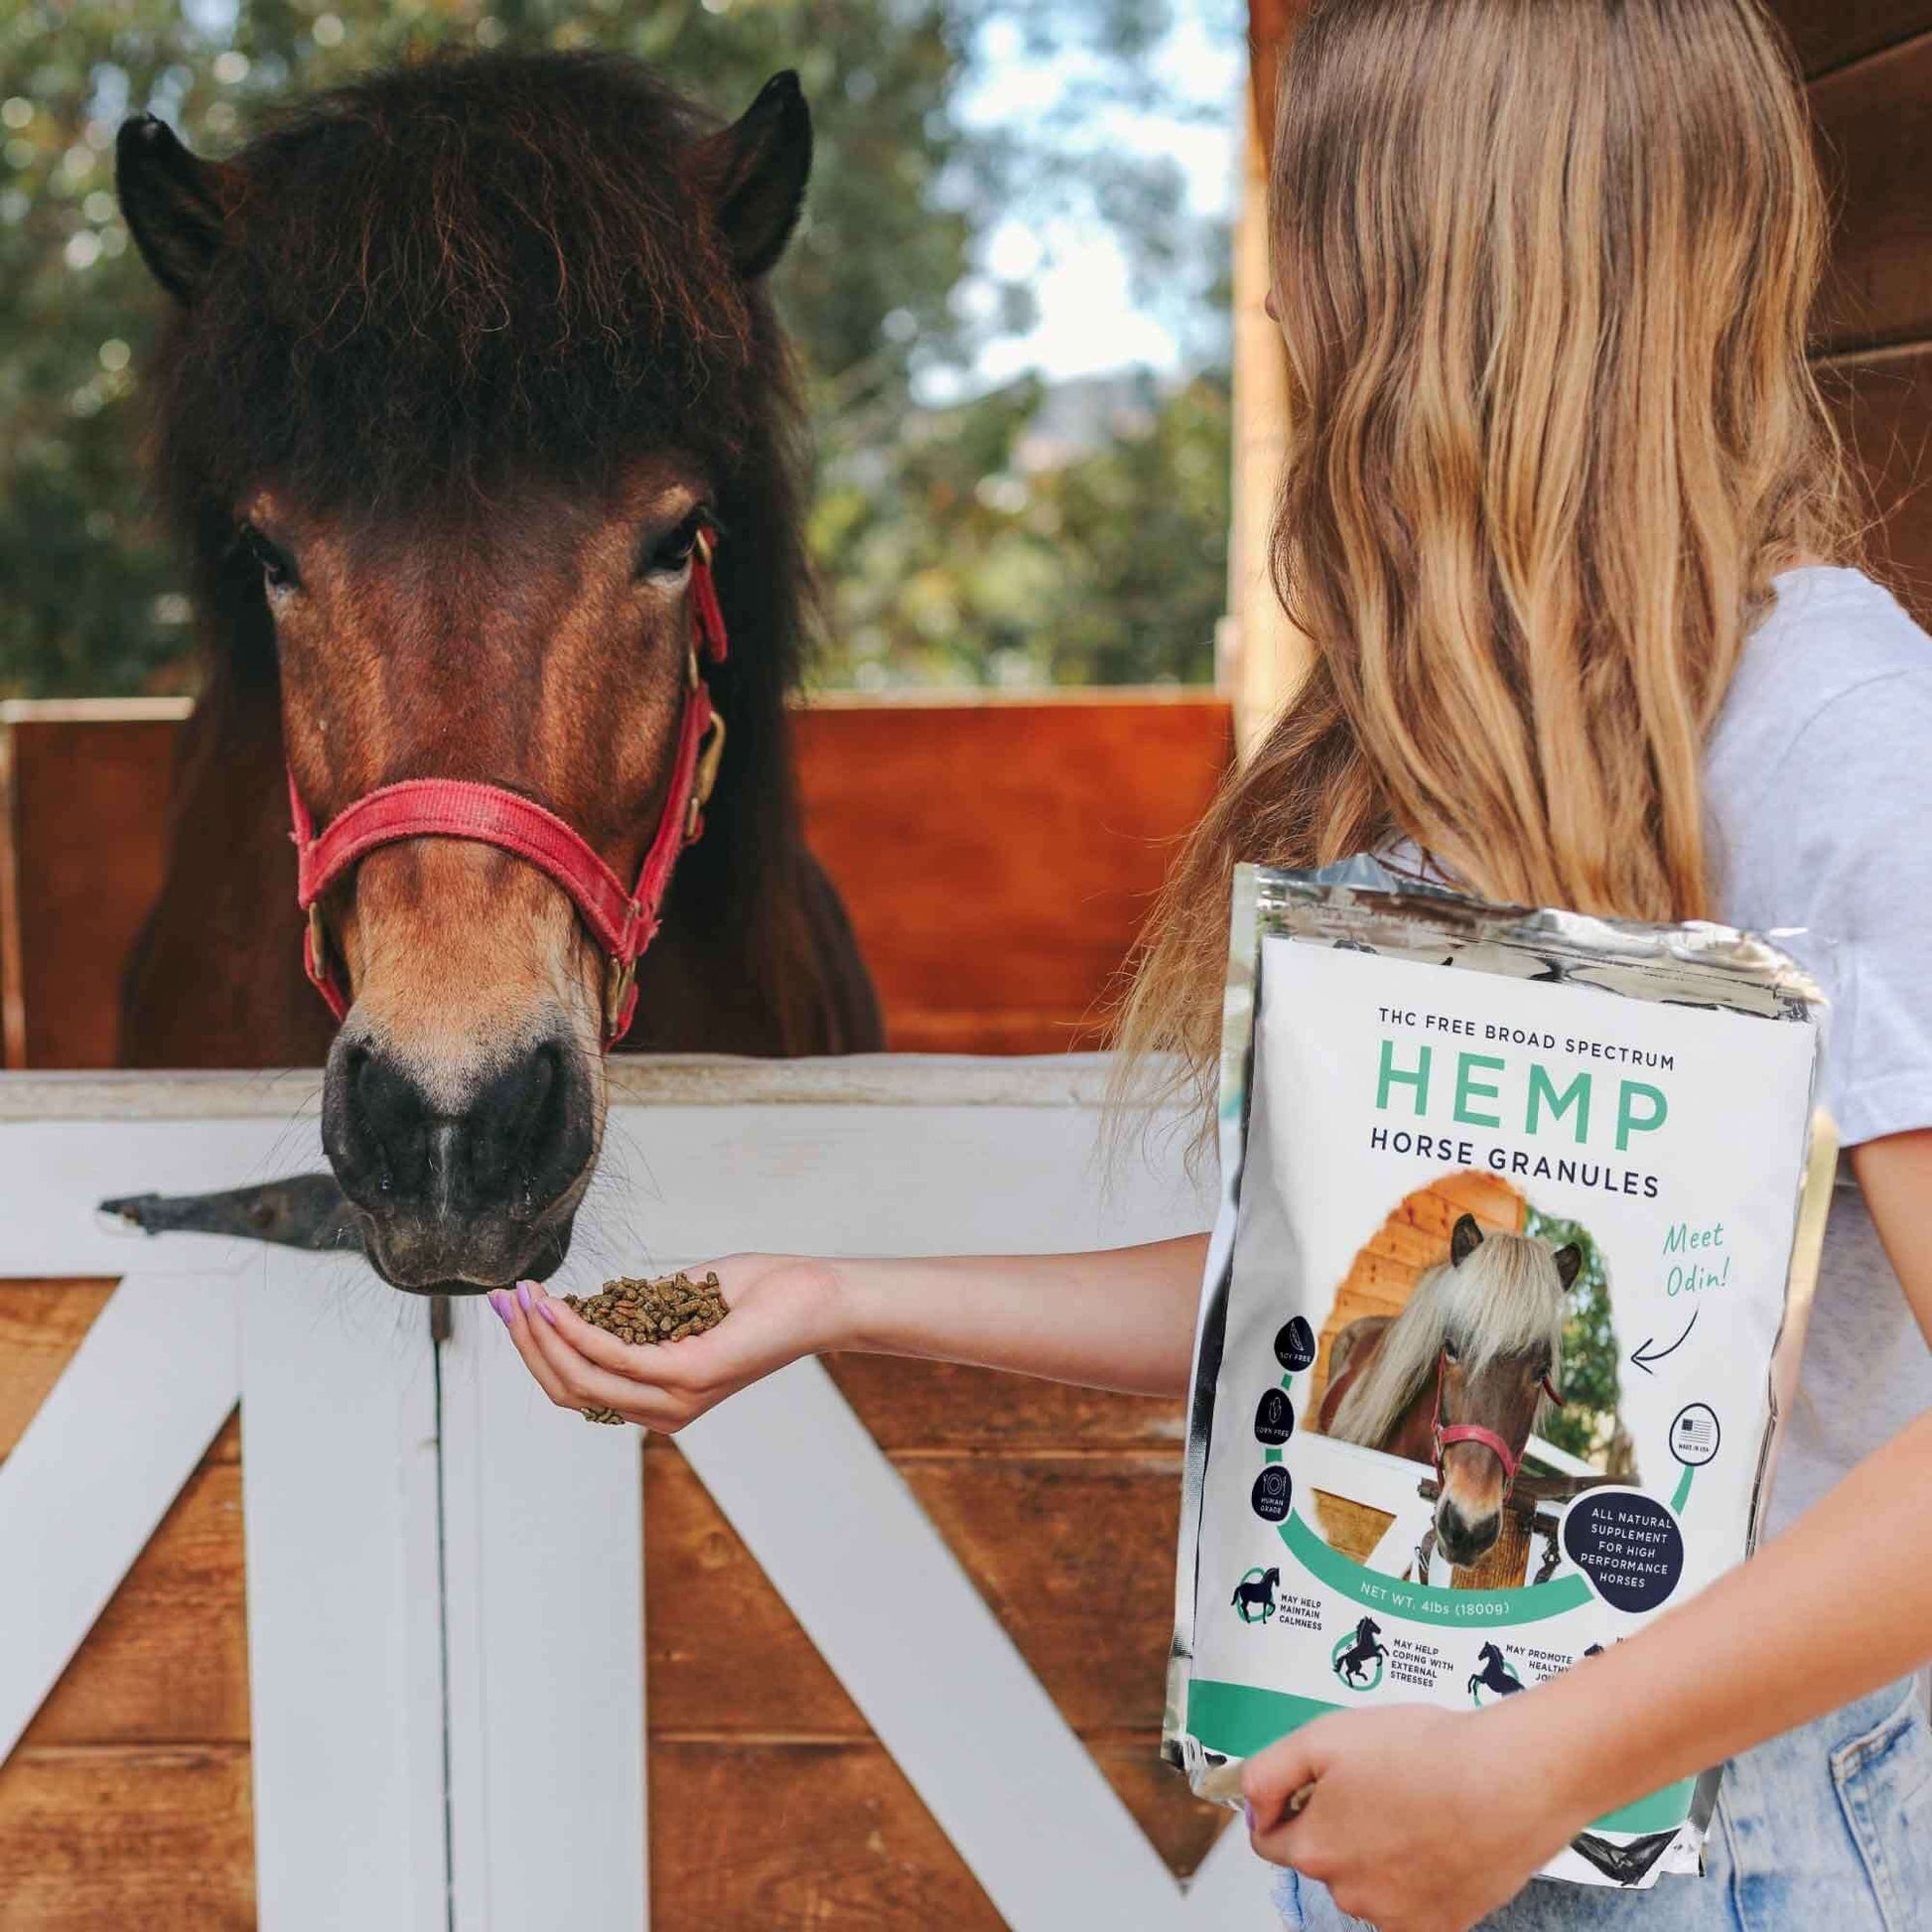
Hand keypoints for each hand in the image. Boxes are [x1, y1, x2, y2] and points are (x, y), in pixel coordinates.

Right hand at [487, 1254, 845, 1430]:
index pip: (578, 1389)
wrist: (814, 1296)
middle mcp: (664, 1410)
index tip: (512, 1307)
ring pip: (582, 1378)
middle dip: (525, 1344)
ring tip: (520, 1296)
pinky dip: (576, 1330)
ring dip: (541, 1335)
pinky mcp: (689, 1376)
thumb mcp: (678, 1303)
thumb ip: (634, 1314)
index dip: (536, 1352)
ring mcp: (676, 1398)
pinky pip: (614, 1357)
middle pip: (569, 1389)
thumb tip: (588, 1305)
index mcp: (659, 1400)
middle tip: (501, 1300)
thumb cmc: (758, 1296)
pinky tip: (556, 1305)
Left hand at [1243, 1703, 1590, 1931]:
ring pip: (1370, 1880)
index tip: (1310, 1785)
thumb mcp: (1325, 1736)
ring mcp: (1399, 1916)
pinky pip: (1413, 1901)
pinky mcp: (1443, 1925)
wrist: (1508, 1781)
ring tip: (1417, 1803)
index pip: (1270, 1839)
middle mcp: (1351, 1894)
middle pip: (1323, 1858)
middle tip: (1377, 1781)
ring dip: (1380, 1849)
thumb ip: (1270, 1771)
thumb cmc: (1426, 1755)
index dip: (1285, 1804)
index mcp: (1315, 1850)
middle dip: (1338, 1823)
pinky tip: (1440, 1835)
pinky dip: (1419, 1874)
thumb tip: (1249, 1800)